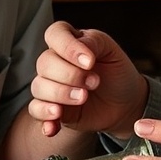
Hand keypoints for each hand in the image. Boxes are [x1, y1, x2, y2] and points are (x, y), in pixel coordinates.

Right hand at [28, 21, 148, 138]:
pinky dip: (44, 116)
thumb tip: (79, 50)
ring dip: (61, 94)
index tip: (90, 62)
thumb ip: (94, 42)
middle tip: (94, 83)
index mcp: (69, 41)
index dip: (68, 47)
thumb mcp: (111, 51)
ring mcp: (51, 85)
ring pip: (39, 86)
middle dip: (70, 75)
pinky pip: (35, 110)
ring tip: (83, 98)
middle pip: (44, 63)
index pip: (55, 34)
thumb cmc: (117, 72)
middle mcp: (55, 61)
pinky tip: (55, 124)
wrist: (125, 102)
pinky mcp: (51, 107)